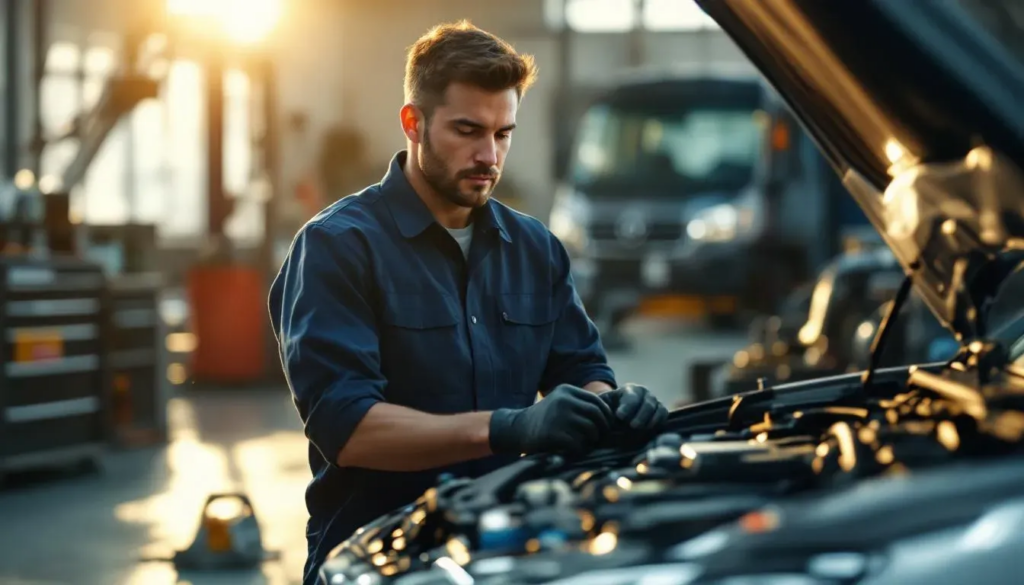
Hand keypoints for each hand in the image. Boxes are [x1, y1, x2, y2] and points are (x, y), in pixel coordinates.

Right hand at [489, 384, 615, 455]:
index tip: (605, 426)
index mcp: (567, 390)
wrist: (516, 429)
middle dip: (601, 429)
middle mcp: (564, 401)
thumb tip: (610, 416)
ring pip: (590, 431)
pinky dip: (579, 449)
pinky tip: (571, 448)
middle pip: (597, 416)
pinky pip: (579, 444)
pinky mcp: (554, 434)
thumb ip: (581, 404)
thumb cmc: (545, 418)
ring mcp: (559, 417)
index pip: (597, 402)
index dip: (606, 416)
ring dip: (590, 440)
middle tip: (598, 437)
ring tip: (582, 442)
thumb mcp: (560, 402)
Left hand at [598, 383, 667, 430]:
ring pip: (656, 408)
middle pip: (646, 403)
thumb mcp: (603, 405)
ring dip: (650, 419)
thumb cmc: (609, 409)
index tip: (620, 416)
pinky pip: (663, 414)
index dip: (627, 406)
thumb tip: (601, 413)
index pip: (631, 396)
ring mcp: (654, 401)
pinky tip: (649, 429)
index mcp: (628, 389)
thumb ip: (602, 407)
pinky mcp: (660, 410)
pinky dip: (658, 421)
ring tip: (640, 429)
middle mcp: (644, 393)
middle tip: (633, 425)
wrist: (618, 413)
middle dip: (640, 415)